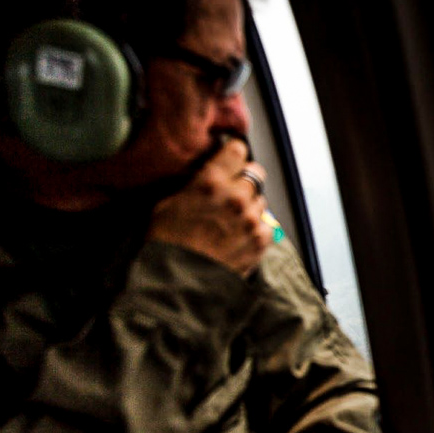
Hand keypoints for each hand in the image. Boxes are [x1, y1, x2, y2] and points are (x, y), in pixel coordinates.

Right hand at [147, 140, 271, 276]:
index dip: (234, 156)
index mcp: (210, 181)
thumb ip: (195, 186)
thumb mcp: (169, 203)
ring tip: (231, 221)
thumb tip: (207, 177)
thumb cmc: (167, 244)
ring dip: (250, 206)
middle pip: (255, 173)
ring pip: (261, 200)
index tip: (232, 160)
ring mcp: (251, 218)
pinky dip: (256, 228)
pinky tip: (238, 236)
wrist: (179, 282)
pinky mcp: (260, 239)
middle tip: (231, 192)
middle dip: (244, 180)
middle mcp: (235, 196)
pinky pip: (266, 224)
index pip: (237, 150)